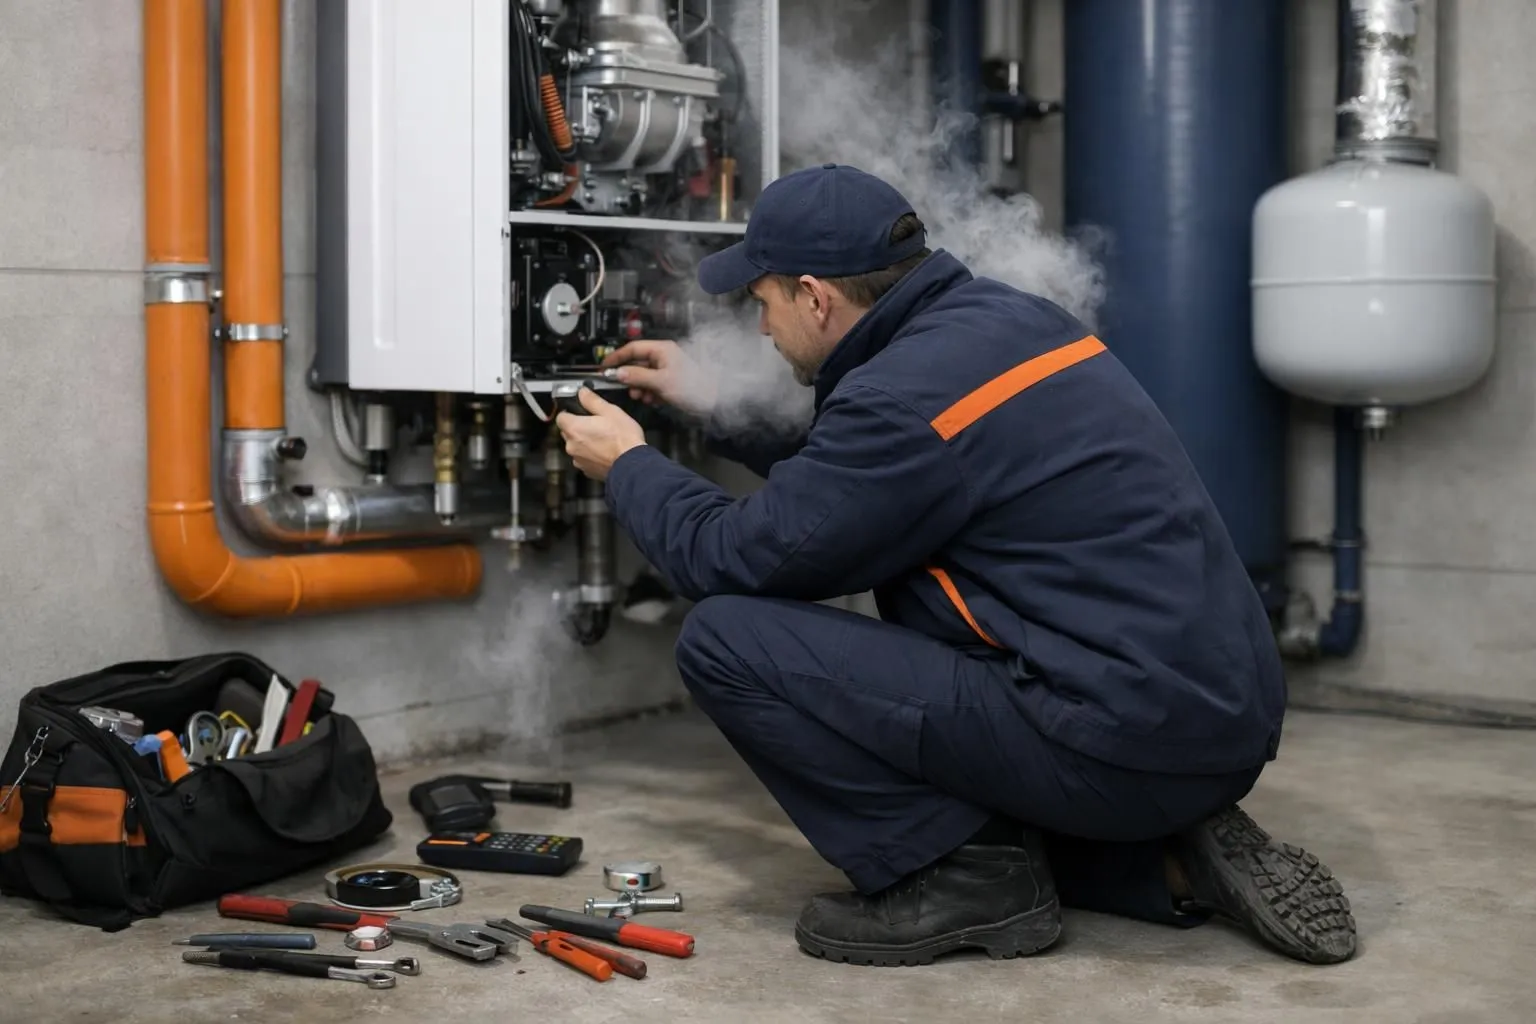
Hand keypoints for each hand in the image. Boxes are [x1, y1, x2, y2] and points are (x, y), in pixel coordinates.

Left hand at [555, 387, 647, 481]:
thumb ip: (592, 400)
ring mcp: (578, 460)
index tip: (580, 412)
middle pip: (568, 432)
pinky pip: (584, 459)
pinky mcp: (587, 471)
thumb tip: (583, 393)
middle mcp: (572, 445)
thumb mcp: (610, 411)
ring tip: (604, 440)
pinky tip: (605, 451)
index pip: (561, 417)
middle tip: (597, 425)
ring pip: (577, 446)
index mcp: (574, 428)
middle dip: (579, 428)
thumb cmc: (623, 439)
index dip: (570, 413)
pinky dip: (592, 455)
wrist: (632, 464)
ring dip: (585, 443)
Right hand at [601, 340, 717, 416]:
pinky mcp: (669, 381)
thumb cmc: (692, 387)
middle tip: (625, 387)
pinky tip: (652, 399)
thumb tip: (619, 372)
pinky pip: (652, 384)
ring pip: (644, 375)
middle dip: (630, 376)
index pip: (633, 348)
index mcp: (662, 349)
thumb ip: (637, 376)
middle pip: (637, 362)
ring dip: (639, 387)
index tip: (605, 367)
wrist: (712, 401)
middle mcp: (663, 356)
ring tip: (641, 396)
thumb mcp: (660, 382)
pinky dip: (649, 392)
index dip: (617, 357)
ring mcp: (667, 368)